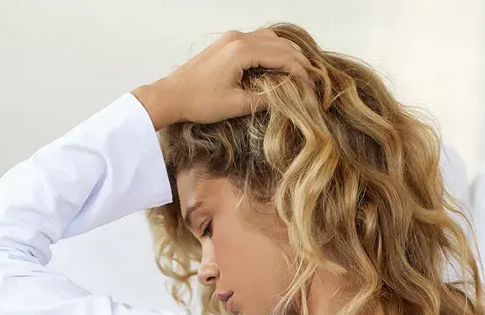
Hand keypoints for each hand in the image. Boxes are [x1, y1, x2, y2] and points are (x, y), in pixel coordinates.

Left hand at [133, 30, 312, 129]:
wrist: (172, 94)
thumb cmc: (200, 102)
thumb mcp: (235, 106)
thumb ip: (262, 100)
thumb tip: (285, 100)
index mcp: (242, 51)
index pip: (281, 57)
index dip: (300, 71)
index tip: (311, 86)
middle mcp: (238, 38)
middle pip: (279, 44)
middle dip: (298, 61)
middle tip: (312, 79)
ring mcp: (232, 38)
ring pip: (269, 39)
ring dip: (286, 53)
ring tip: (299, 71)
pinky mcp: (227, 43)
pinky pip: (257, 40)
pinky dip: (272, 50)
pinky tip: (278, 64)